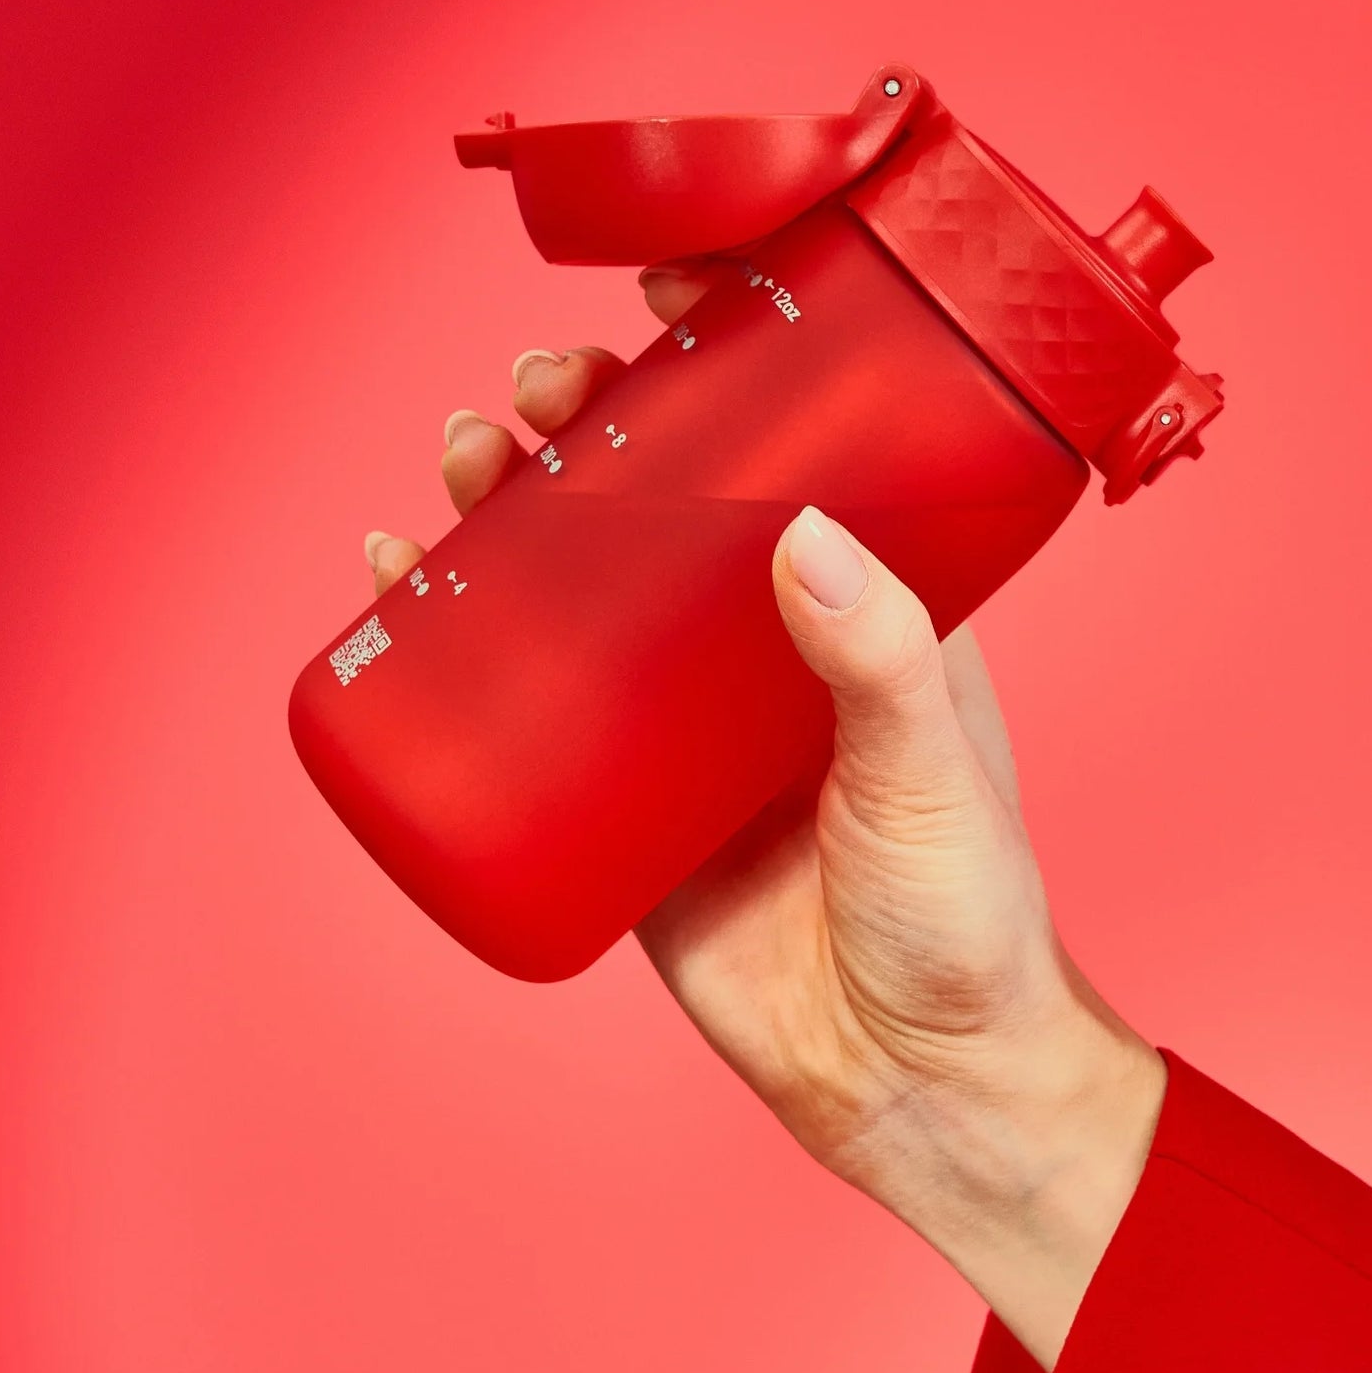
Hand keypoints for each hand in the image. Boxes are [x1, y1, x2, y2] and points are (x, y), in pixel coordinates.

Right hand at [362, 261, 1165, 1369]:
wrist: (913, 1085)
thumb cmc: (965, 925)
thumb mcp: (934, 775)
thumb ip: (878, 658)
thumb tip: (799, 528)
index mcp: (866, 609)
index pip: (795, 450)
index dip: (734, 357)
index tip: (679, 287)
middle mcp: (767, 649)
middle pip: (661, 499)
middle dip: (591, 421)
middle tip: (539, 386)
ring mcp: (685, 724)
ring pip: (581, 581)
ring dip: (511, 500)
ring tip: (461, 453)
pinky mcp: (622, 805)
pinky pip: (530, 701)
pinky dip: (460, 629)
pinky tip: (406, 577)